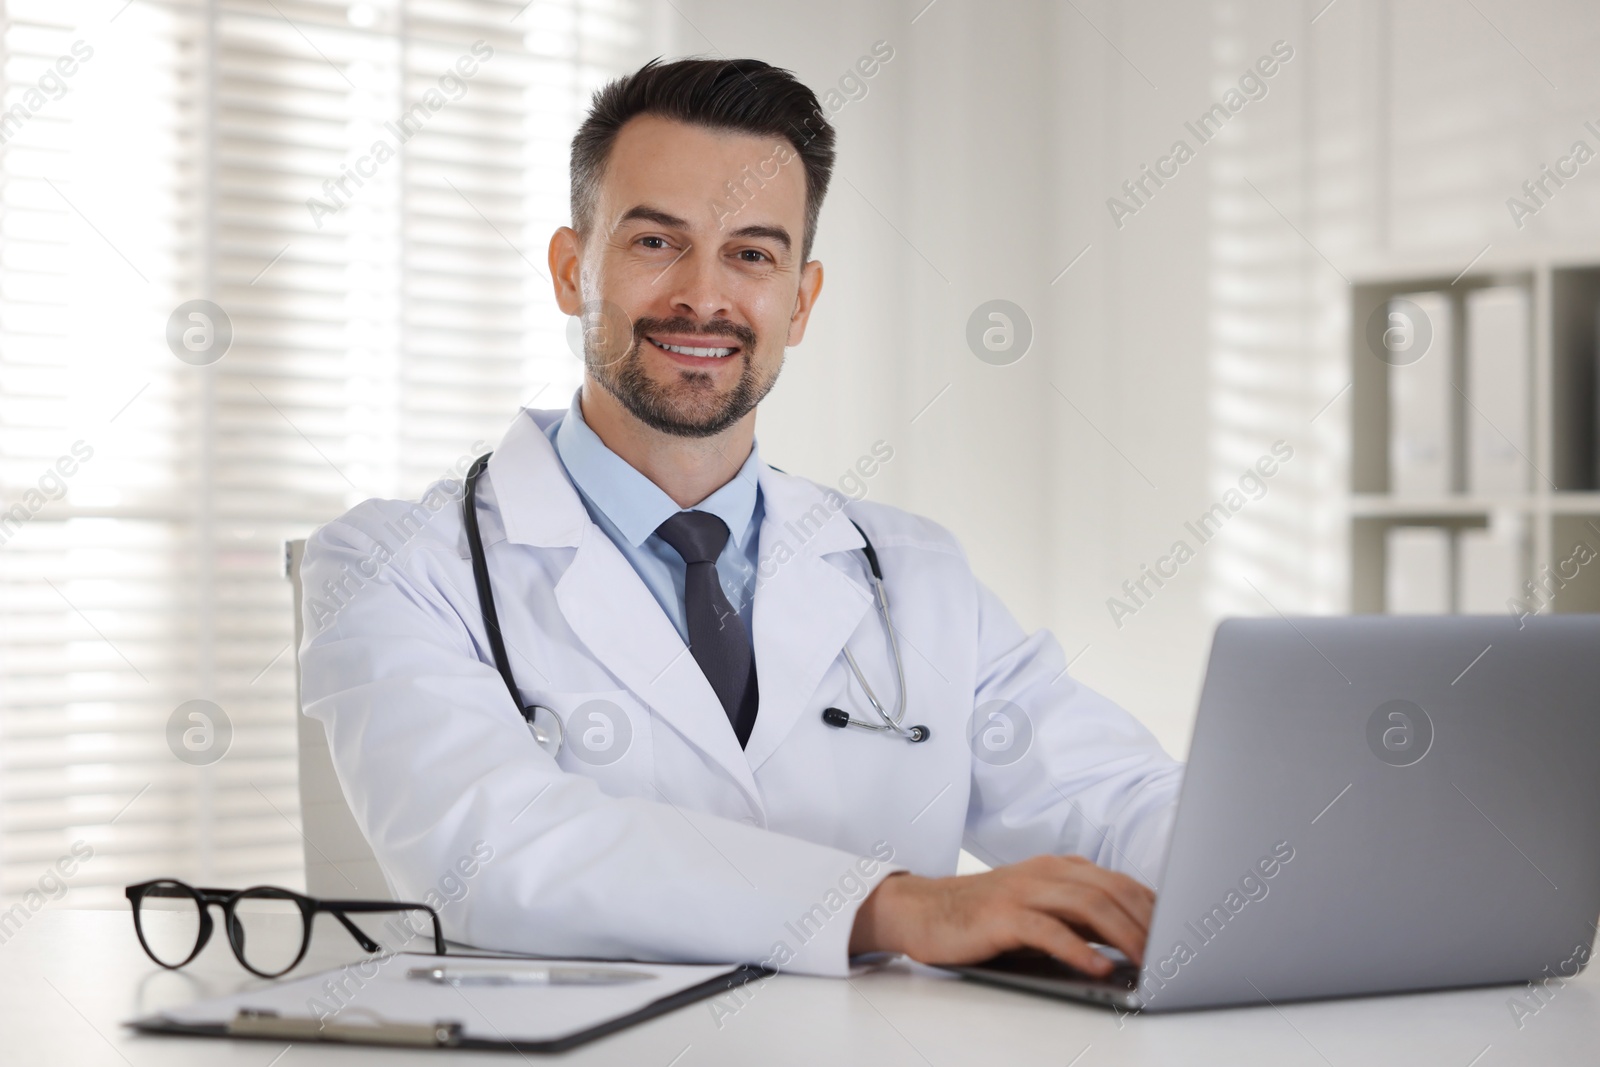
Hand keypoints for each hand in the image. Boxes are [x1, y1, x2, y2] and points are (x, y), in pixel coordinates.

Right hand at [848, 855, 1154, 976]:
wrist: (923, 910)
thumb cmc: (984, 915)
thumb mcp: (1038, 907)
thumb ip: (1078, 916)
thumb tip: (1129, 939)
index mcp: (1058, 867)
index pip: (1119, 880)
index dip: (1152, 905)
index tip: (1178, 931)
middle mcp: (1044, 872)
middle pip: (1110, 890)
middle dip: (1146, 922)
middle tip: (1170, 952)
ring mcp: (1023, 890)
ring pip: (1086, 904)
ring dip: (1122, 934)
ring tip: (1144, 960)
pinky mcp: (1002, 915)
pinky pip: (1048, 929)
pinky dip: (1078, 948)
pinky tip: (1098, 967)